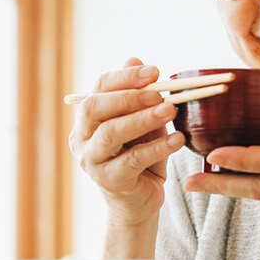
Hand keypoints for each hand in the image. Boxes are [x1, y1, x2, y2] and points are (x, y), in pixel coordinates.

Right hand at [70, 57, 188, 227]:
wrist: (140, 201)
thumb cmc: (141, 157)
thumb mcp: (143, 122)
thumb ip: (139, 96)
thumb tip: (136, 58)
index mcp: (87, 119)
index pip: (98, 88)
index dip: (125, 76)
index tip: (155, 71)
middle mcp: (81, 138)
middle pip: (94, 108)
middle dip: (128, 96)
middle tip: (159, 92)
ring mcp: (91, 161)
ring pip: (111, 133)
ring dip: (142, 119)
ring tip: (170, 109)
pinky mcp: (109, 181)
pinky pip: (132, 160)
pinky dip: (157, 147)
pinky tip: (177, 139)